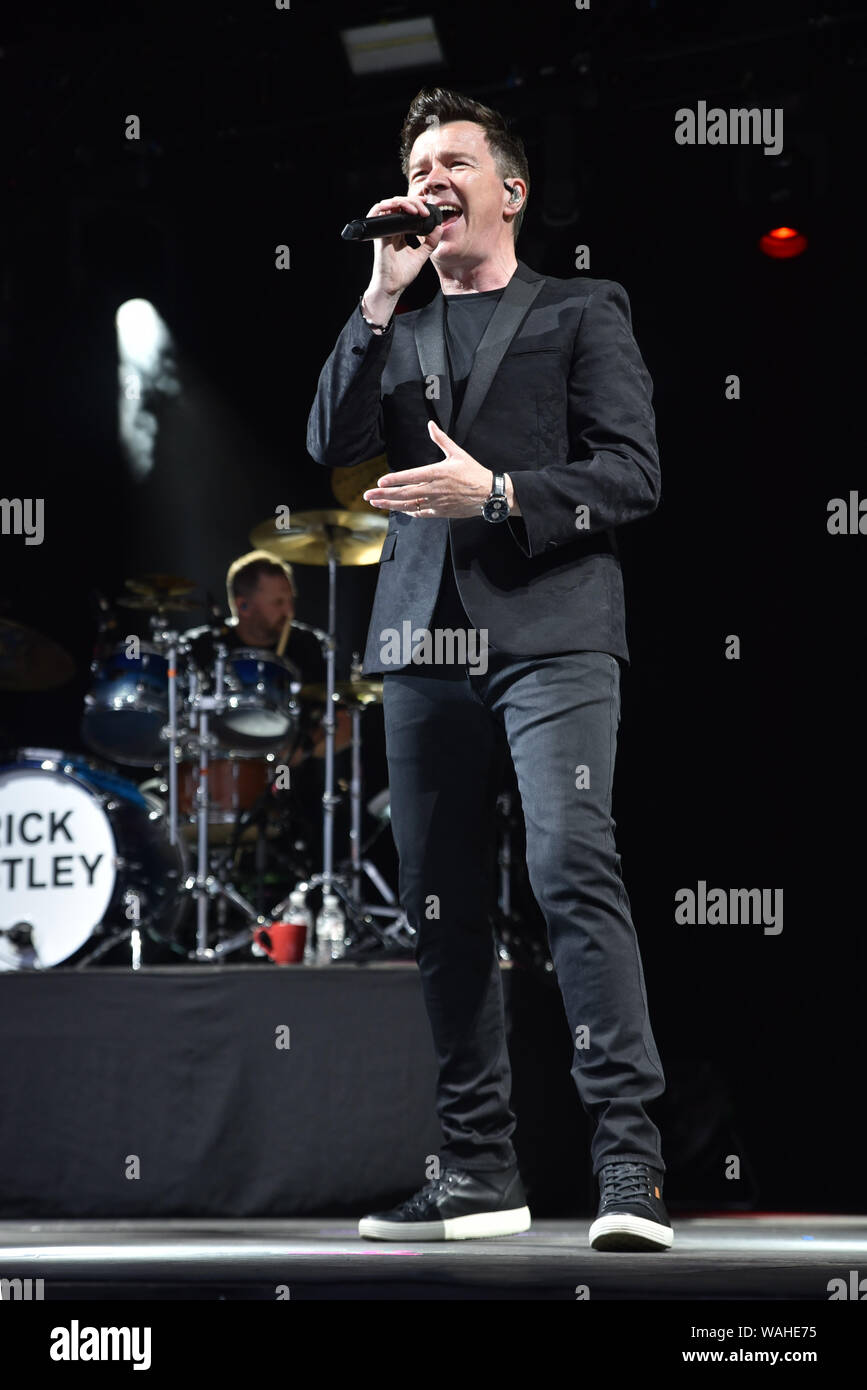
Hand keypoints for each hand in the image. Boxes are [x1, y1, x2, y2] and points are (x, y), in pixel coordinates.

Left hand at [363, 420, 495, 518]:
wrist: (489, 494)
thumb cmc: (473, 472)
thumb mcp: (458, 453)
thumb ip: (441, 439)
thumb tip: (430, 424)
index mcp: (437, 473)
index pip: (411, 476)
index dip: (394, 480)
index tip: (380, 482)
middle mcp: (435, 489)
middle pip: (405, 494)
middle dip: (384, 495)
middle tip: (368, 495)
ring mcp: (437, 502)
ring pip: (409, 505)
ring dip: (391, 504)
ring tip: (376, 503)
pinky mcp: (440, 512)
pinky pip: (420, 513)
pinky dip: (408, 511)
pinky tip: (398, 509)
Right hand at [366, 195, 447, 299]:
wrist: (392, 287)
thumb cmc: (402, 274)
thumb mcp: (421, 255)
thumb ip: (430, 242)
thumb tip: (439, 227)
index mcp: (399, 232)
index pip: (405, 211)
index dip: (415, 203)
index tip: (427, 203)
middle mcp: (391, 229)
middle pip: (398, 205)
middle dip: (413, 201)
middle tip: (425, 207)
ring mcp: (384, 230)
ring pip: (389, 204)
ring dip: (403, 202)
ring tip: (417, 209)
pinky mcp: (379, 234)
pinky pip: (377, 213)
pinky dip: (387, 205)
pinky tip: (401, 208)